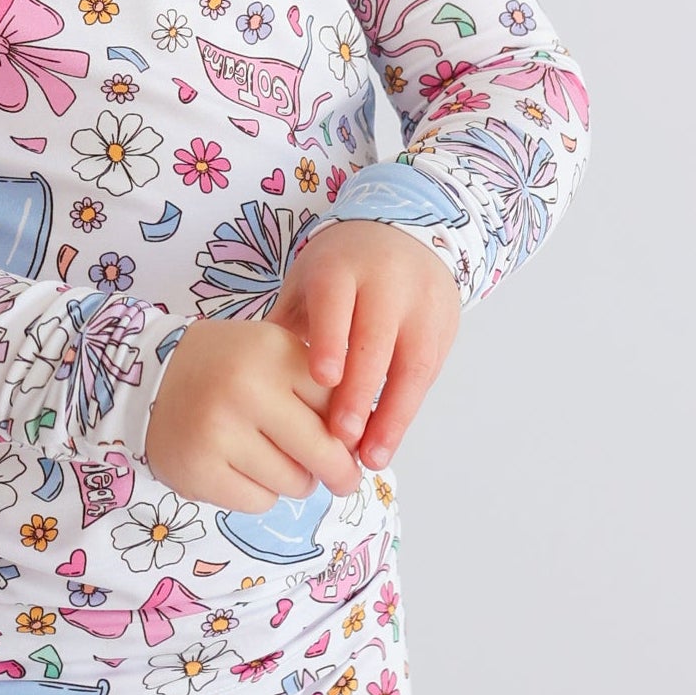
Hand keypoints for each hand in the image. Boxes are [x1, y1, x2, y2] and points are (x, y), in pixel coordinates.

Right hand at [142, 316, 366, 511]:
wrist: (149, 380)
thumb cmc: (229, 371)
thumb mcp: (274, 355)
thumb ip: (321, 389)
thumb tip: (367, 444)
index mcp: (274, 352)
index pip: (341, 406)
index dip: (352, 431)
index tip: (350, 443)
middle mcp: (247, 388)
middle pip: (326, 451)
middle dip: (342, 473)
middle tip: (345, 481)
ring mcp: (219, 431)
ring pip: (295, 483)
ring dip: (295, 481)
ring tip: (272, 460)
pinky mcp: (199, 470)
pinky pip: (260, 502)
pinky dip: (260, 494)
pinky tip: (242, 470)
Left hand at [271, 220, 460, 465]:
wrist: (404, 236)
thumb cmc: (341, 272)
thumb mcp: (308, 286)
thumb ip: (285, 328)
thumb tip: (250, 381)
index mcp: (342, 268)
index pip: (338, 304)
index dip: (332, 341)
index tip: (322, 381)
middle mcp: (387, 282)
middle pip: (376, 339)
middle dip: (360, 391)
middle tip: (341, 438)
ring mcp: (422, 304)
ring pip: (412, 364)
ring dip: (392, 415)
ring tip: (371, 458)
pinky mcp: (445, 326)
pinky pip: (428, 375)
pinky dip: (406, 411)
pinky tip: (386, 441)